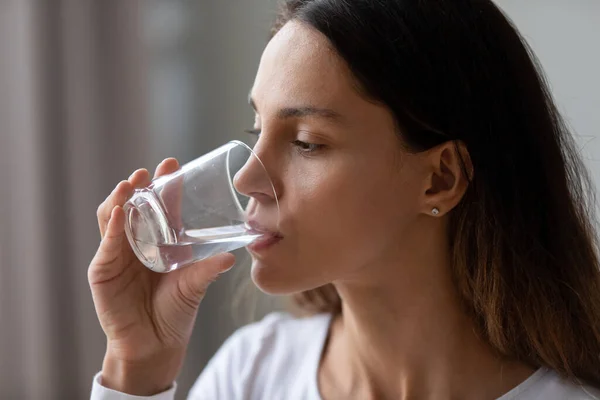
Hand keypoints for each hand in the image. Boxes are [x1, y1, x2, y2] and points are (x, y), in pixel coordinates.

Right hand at [88, 158, 235, 394]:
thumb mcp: (194, 285)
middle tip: (151, 171)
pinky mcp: (102, 271)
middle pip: (133, 205)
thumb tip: (233, 255)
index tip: (174, 164)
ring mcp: (117, 254)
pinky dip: (111, 227)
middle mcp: (136, 242)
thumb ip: (209, 269)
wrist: (155, 345)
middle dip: (140, 186)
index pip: (159, 205)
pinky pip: (106, 245)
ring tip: (132, 184)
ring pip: (113, 217)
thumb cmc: (175, 312)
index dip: (164, 184)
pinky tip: (119, 212)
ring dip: (121, 199)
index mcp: (158, 240)